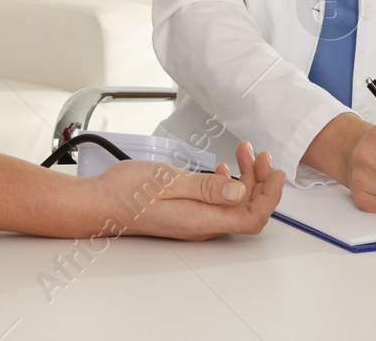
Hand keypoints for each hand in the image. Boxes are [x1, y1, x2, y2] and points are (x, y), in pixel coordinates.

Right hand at [88, 140, 283, 240]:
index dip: (270, 196)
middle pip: (246, 209)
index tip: (275, 171)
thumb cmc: (126, 191)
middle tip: (258, 154)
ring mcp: (194, 220)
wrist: (100, 202)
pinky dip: (226, 183)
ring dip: (244, 178)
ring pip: (233, 204)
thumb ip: (206, 188)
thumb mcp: (168, 181)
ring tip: (242, 152)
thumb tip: (238, 193)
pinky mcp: (186, 214)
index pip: (252, 217)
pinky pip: (217, 204)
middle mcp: (201, 224)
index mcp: (201, 219)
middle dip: (260, 180)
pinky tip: (220, 169)